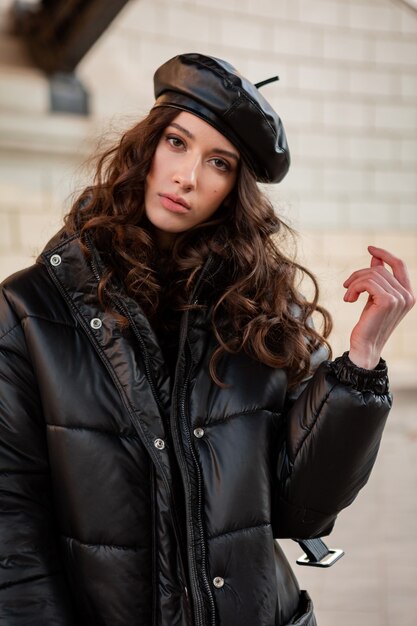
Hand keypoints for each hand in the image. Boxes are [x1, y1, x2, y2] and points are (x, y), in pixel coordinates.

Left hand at [343, 246, 414, 368]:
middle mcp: (408, 295)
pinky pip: (367, 282)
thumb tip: (375, 259)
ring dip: (354, 283)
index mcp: (408, 294)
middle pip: (380, 270)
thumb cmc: (368, 323)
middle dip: (358, 275)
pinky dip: (354, 288)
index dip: (385, 254)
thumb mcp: (373, 298)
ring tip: (347, 295)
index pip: (400, 264)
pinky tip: (348, 299)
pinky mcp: (388, 301)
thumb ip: (378, 280)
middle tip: (346, 286)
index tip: (370, 248)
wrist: (365, 346)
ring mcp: (400, 298)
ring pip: (372, 275)